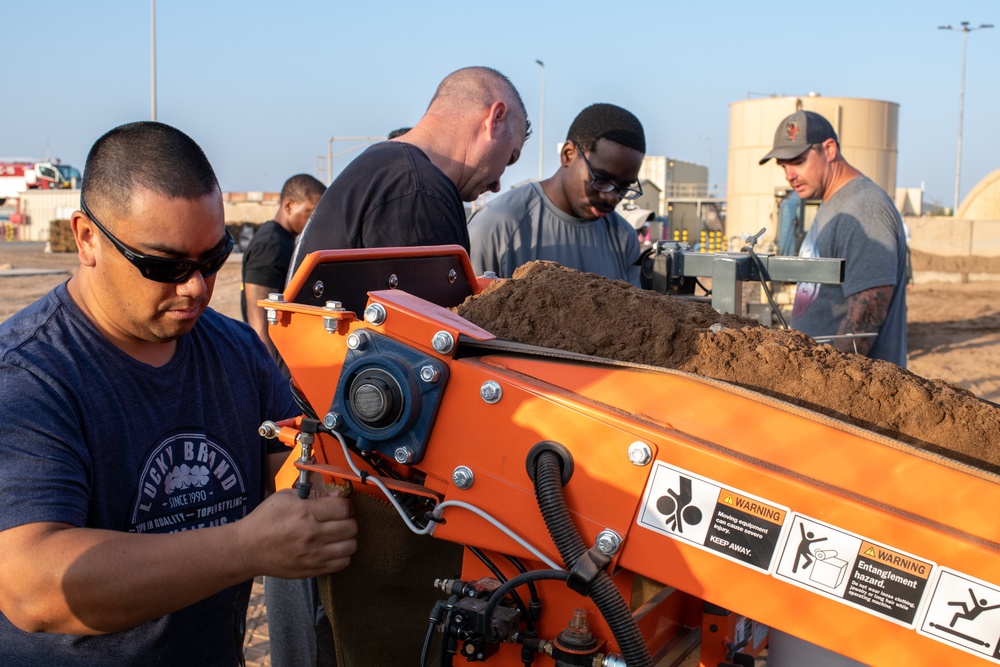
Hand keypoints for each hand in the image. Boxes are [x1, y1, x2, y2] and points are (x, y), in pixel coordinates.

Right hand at [234, 489, 356, 577]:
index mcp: (305, 513)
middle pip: (351, 527)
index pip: (344, 508)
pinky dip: (342, 555)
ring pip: (351, 546)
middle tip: (341, 520)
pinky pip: (342, 563)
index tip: (342, 506)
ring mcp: (313, 555)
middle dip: (349, 520)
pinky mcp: (312, 569)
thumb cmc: (265, 521)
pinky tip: (333, 548)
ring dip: (348, 538)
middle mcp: (312, 535)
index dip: (347, 505)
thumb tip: (337, 496)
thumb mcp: (285, 498)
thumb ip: (313, 494)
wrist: (247, 549)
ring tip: (338, 535)